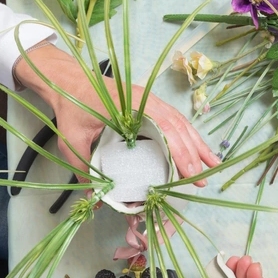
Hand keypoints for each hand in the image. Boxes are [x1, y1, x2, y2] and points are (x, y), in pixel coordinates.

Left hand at [14, 43, 220, 186]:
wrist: (65, 79)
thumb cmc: (69, 106)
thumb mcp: (72, 139)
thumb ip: (83, 167)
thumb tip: (93, 198)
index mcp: (130, 106)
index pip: (164, 128)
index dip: (180, 151)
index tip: (189, 173)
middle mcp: (145, 100)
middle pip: (177, 127)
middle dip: (193, 154)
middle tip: (201, 180)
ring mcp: (149, 99)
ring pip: (180, 122)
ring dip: (196, 143)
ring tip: (211, 164)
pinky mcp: (148, 102)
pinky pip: (173, 119)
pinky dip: (187, 134)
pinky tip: (196, 148)